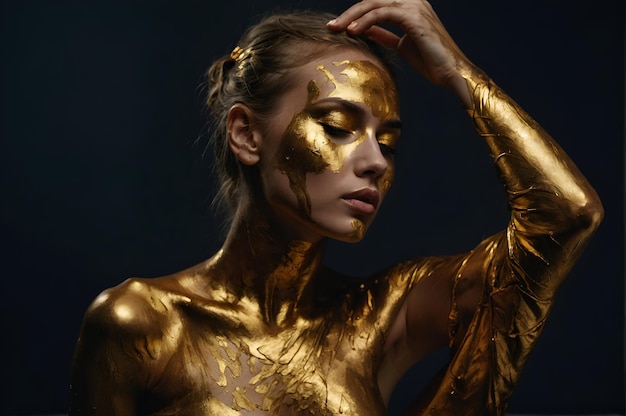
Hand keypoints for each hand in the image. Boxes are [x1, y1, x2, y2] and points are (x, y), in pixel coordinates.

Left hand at [327, 0, 473, 104]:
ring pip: (374, 4)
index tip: (336, 27)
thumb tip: (363, 29)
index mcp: (410, 7)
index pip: (376, 6)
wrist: (452, 73)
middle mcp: (413, 2)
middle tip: (330, 27)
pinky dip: (365, 22)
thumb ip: (384, 34)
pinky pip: (382, 14)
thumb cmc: (431, 62)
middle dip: (349, 14)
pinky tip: (352, 32)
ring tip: (336, 29)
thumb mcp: (401, 45)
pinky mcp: (413, 16)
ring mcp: (414, 6)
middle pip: (372, 2)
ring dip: (351, 17)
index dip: (355, 15)